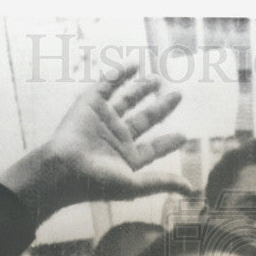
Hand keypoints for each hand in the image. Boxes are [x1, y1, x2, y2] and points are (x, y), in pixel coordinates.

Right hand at [0, 65, 191, 223]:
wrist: (64, 167)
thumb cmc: (97, 181)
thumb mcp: (136, 184)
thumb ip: (163, 182)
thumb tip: (191, 189)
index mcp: (127, 158)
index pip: (153, 148)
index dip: (168, 142)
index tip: (184, 136)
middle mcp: (116, 138)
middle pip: (144, 119)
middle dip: (161, 108)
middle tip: (177, 95)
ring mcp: (103, 119)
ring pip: (127, 100)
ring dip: (142, 89)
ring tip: (157, 80)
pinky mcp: (90, 103)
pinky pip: (107, 85)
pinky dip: (119, 74)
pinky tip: (134, 65)